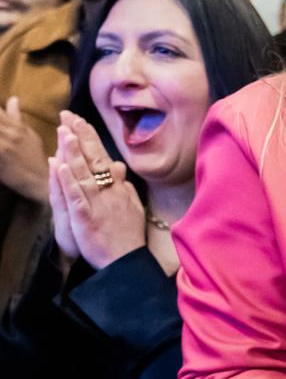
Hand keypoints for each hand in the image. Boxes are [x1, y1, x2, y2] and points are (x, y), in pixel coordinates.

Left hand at [0, 96, 48, 200]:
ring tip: (0, 139)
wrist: (41, 182)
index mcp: (17, 126)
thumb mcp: (30, 135)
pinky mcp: (0, 157)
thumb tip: (13, 99)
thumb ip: (17, 117)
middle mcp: (10, 133)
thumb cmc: (35, 158)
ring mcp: (4, 146)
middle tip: (0, 133)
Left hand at [50, 112, 145, 269]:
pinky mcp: (87, 219)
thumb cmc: (129, 236)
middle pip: (92, 160)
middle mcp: (108, 192)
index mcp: (117, 188)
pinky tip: (60, 167)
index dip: (89, 138)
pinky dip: (68, 182)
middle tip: (67, 116)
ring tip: (63, 133)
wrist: (128, 262)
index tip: (78, 120)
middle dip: (79, 137)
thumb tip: (118, 166)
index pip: (101, 157)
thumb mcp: (132, 206)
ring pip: (83, 174)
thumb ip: (123, 185)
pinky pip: (76, 198)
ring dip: (73, 153)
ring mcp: (98, 205)